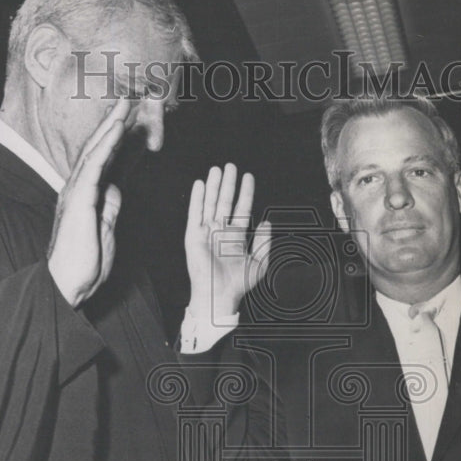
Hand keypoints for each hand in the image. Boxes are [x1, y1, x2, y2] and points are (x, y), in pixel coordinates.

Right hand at [47, 98, 129, 306]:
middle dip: (113, 123)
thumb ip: (109, 207)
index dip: (117, 140)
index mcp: (86, 196)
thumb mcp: (105, 229)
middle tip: (129, 100)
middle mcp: (78, 189)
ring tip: (125, 104)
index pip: (104, 161)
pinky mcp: (78, 200)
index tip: (131, 121)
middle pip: (98, 149)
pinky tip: (116, 129)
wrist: (68, 284)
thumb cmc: (84, 263)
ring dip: (111, 126)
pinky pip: (94, 167)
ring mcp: (76, 193)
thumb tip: (117, 189)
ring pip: (95, 151)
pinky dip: (106, 145)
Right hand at [185, 163, 270, 318]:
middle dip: (228, 184)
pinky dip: (197, 199)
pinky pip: (195, 213)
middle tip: (230, 166)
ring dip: (213, 186)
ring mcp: (206, 233)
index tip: (248, 177)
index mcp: (235, 237)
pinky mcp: (194, 236)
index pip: (241, 209)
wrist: (219, 294)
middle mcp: (220, 232)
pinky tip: (200, 184)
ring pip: (210, 204)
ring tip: (216, 169)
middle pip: (224, 202)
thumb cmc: (238, 283)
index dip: (245, 193)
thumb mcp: (259, 262)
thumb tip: (266, 222)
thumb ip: (264, 242)